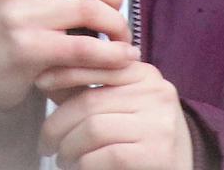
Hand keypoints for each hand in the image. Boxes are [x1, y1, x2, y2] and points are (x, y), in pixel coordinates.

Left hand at [37, 61, 193, 169]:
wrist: (182, 167)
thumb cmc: (142, 137)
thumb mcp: (119, 105)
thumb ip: (89, 90)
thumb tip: (46, 77)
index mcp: (145, 73)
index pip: (98, 63)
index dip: (65, 72)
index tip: (40, 82)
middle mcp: (156, 92)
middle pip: (89, 101)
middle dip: (58, 124)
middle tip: (46, 143)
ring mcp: (159, 122)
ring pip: (93, 128)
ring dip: (68, 148)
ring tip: (62, 159)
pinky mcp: (157, 153)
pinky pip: (105, 155)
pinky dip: (84, 164)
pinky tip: (79, 168)